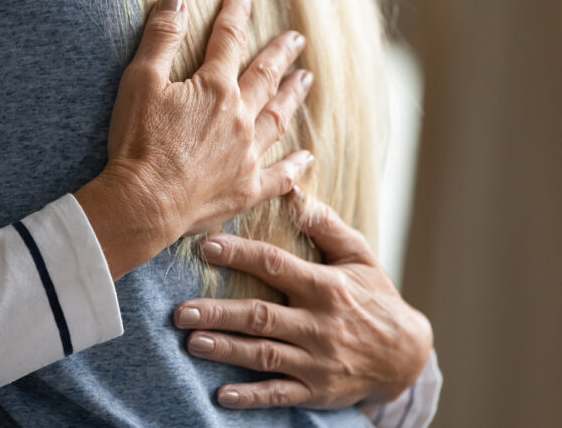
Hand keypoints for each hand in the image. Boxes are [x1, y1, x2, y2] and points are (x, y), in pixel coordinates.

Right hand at [77, 0, 314, 277]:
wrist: (144, 203)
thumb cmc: (138, 143)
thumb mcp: (140, 81)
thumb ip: (161, 38)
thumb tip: (175, 0)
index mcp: (215, 89)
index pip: (228, 41)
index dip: (236, 13)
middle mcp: (240, 118)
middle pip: (265, 78)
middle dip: (280, 54)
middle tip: (296, 40)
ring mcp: (248, 155)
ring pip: (278, 118)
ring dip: (291, 97)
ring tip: (304, 80)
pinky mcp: (247, 189)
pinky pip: (280, 176)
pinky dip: (294, 166)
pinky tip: (305, 157)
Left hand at [173, 187, 432, 408]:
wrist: (407, 355)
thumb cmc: (376, 299)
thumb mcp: (360, 258)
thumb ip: (327, 227)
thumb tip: (294, 192)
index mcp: (326, 287)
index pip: (275, 265)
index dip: (239, 255)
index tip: (205, 246)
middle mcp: (319, 324)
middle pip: (260, 316)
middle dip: (218, 313)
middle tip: (180, 311)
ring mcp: (317, 361)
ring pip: (264, 355)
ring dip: (226, 349)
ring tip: (192, 342)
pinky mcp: (316, 391)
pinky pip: (280, 394)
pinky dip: (251, 396)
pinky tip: (222, 394)